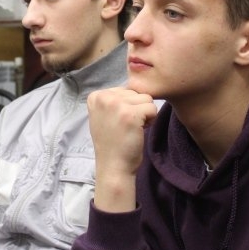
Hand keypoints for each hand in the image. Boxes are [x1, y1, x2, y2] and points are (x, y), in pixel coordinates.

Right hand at [87, 88, 157, 211]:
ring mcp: (116, 105)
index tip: (117, 122)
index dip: (128, 106)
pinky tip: (138, 131)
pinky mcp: (130, 114)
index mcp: (95, 96)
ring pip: (146, 99)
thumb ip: (114, 99)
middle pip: (137, 92)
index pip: (126, 90)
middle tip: (126, 127)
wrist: (114, 166)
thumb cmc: (113, 142)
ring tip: (132, 129)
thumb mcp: (104, 115)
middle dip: (137, 109)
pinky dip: (150, 121)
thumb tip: (133, 83)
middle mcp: (103, 97)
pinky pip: (153, 108)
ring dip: (145, 115)